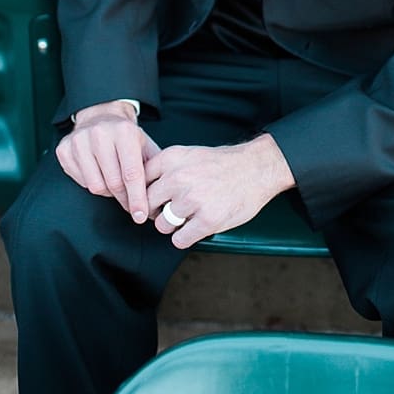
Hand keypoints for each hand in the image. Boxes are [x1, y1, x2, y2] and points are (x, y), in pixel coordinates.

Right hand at [55, 100, 160, 221]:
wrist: (101, 117)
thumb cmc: (127, 138)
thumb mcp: (146, 147)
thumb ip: (155, 171)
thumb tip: (161, 201)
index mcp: (124, 131)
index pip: (131, 174)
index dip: (137, 199)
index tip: (140, 216)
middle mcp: (99, 132)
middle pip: (113, 183)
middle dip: (125, 199)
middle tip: (131, 204)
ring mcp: (78, 140)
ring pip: (95, 186)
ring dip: (108, 193)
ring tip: (115, 185)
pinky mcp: (63, 149)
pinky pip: (81, 182)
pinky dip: (92, 184)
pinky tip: (99, 174)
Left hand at [144, 135, 294, 249]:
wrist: (255, 169)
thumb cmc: (220, 164)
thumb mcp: (186, 154)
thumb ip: (163, 168)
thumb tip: (138, 186)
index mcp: (170, 159)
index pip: (138, 181)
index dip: (141, 194)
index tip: (148, 200)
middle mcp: (178, 178)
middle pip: (147, 205)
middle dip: (156, 211)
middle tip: (167, 211)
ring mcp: (193, 200)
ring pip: (162, 225)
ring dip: (171, 226)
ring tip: (185, 219)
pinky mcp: (207, 220)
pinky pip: (179, 239)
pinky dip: (183, 238)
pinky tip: (192, 230)